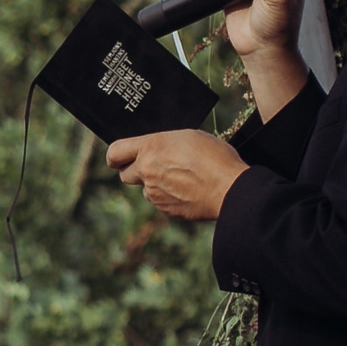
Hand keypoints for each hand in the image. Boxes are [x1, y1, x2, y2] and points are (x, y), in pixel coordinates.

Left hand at [109, 129, 249, 219]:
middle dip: (137, 171)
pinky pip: (161, 202)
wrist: (231, 188)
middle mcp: (147, 171)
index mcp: (150, 148)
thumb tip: (153, 151)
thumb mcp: (189, 137)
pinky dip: (170, 197)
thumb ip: (163, 144)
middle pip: (126, 175)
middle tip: (155, 166)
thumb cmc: (215, 157)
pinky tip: (189, 190)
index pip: (115, 153)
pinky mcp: (165, 209)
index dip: (116, 156)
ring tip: (183, 178)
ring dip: (157, 185)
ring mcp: (154, 193)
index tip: (119, 158)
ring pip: (146, 189)